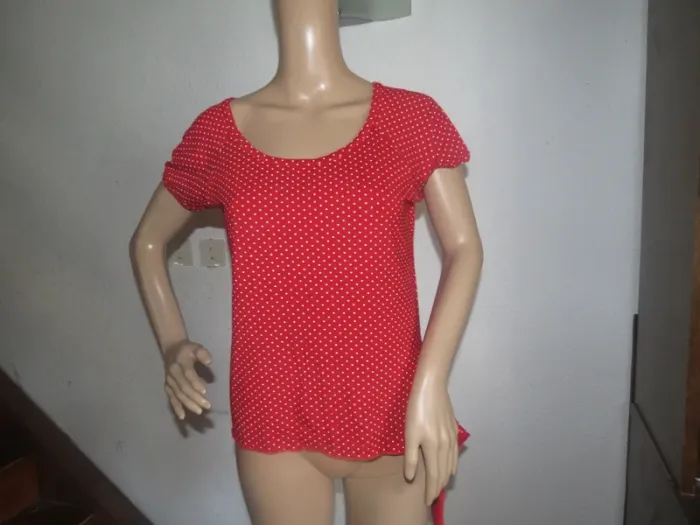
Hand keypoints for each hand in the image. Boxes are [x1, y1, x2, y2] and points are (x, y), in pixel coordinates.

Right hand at [163, 340, 211, 419]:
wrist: (171, 350)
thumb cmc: (188, 350)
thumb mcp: (196, 347)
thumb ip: (203, 354)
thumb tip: (209, 361)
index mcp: (181, 362)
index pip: (188, 374)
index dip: (195, 383)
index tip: (204, 392)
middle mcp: (173, 372)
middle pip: (183, 387)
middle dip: (195, 397)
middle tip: (207, 406)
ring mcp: (169, 381)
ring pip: (178, 395)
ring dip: (188, 404)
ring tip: (199, 411)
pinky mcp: (167, 387)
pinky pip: (171, 398)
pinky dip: (176, 408)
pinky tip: (182, 416)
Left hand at [403, 375, 457, 505]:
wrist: (432, 387)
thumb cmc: (417, 409)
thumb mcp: (409, 434)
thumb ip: (411, 457)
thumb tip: (411, 477)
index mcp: (434, 448)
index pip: (434, 476)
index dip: (431, 491)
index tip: (428, 502)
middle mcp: (446, 446)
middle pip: (443, 473)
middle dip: (438, 487)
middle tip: (433, 498)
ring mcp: (452, 438)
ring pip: (450, 464)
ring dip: (445, 477)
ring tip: (440, 486)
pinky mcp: (454, 430)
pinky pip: (455, 454)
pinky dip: (452, 465)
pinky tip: (450, 467)